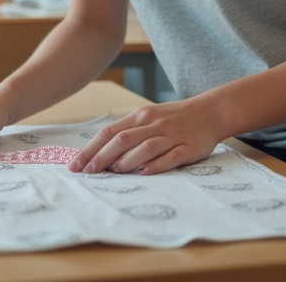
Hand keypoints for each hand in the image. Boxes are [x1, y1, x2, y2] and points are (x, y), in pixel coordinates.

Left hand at [68, 97, 226, 175]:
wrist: (210, 112)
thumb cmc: (173, 118)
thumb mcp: (148, 119)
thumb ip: (127, 133)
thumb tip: (100, 154)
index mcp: (139, 117)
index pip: (109, 132)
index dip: (91, 149)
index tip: (76, 164)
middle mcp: (153, 124)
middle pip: (123, 139)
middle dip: (102, 156)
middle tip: (88, 172)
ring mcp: (171, 135)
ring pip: (145, 147)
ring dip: (127, 161)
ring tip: (113, 173)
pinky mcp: (188, 147)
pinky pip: (171, 156)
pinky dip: (157, 165)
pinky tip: (146, 173)